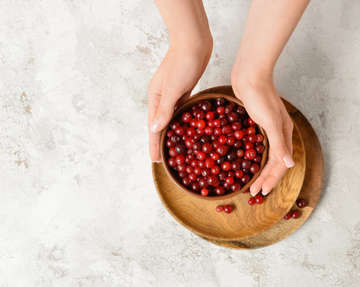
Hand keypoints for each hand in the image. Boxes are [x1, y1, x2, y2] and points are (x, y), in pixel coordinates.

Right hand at [148, 45, 210, 161]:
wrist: (195, 42)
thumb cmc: (182, 63)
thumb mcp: (173, 89)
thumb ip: (165, 110)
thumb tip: (154, 129)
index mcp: (155, 98)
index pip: (153, 127)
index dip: (154, 144)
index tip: (155, 160)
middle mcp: (162, 98)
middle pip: (161, 125)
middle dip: (162, 142)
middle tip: (165, 159)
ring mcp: (173, 94)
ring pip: (172, 118)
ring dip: (173, 133)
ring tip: (176, 148)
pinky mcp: (185, 89)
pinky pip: (182, 110)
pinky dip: (183, 121)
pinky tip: (188, 128)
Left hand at [232, 69, 293, 195]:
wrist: (249, 76)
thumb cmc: (260, 97)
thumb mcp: (270, 122)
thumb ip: (280, 144)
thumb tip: (290, 165)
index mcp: (284, 134)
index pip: (280, 164)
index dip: (272, 179)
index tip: (261, 192)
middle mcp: (279, 133)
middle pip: (274, 162)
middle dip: (266, 178)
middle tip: (253, 192)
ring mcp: (268, 128)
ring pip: (266, 155)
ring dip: (260, 170)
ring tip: (251, 182)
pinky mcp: (257, 123)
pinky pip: (258, 146)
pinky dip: (254, 157)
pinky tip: (247, 161)